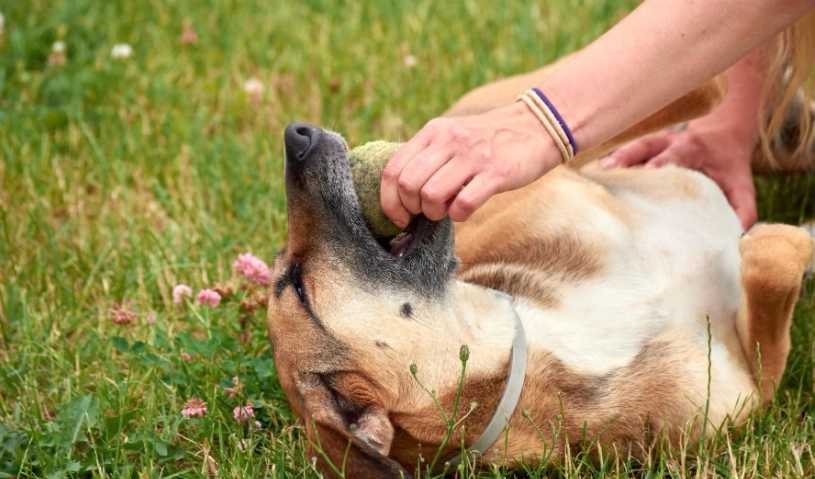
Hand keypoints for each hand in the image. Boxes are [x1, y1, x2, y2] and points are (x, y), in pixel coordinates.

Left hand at [380, 102, 560, 224]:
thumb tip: (401, 193)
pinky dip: (458, 215)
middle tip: (427, 211)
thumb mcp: (451, 136)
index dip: (389, 200)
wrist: (537, 127)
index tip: (399, 216)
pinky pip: (463, 205)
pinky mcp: (495, 174)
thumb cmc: (488, 140)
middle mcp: (448, 141)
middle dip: (412, 208)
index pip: (393, 170)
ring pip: (431, 196)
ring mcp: (472, 157)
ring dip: (434, 213)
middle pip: (408, 185)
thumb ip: (426, 156)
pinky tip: (464, 210)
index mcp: (432, 132)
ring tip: (446, 210)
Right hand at [600, 124, 757, 228]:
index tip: (651, 170)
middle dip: (629, 157)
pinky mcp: (639, 147)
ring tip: (593, 171)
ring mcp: (651, 142)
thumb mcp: (743, 185)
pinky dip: (604, 159)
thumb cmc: (727, 167)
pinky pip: (618, 150)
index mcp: (694, 147)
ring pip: (628, 146)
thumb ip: (742, 209)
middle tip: (610, 170)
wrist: (720, 135)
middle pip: (645, 146)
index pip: (677, 153)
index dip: (663, 161)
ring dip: (611, 158)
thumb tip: (737, 238)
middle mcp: (668, 141)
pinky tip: (587, 171)